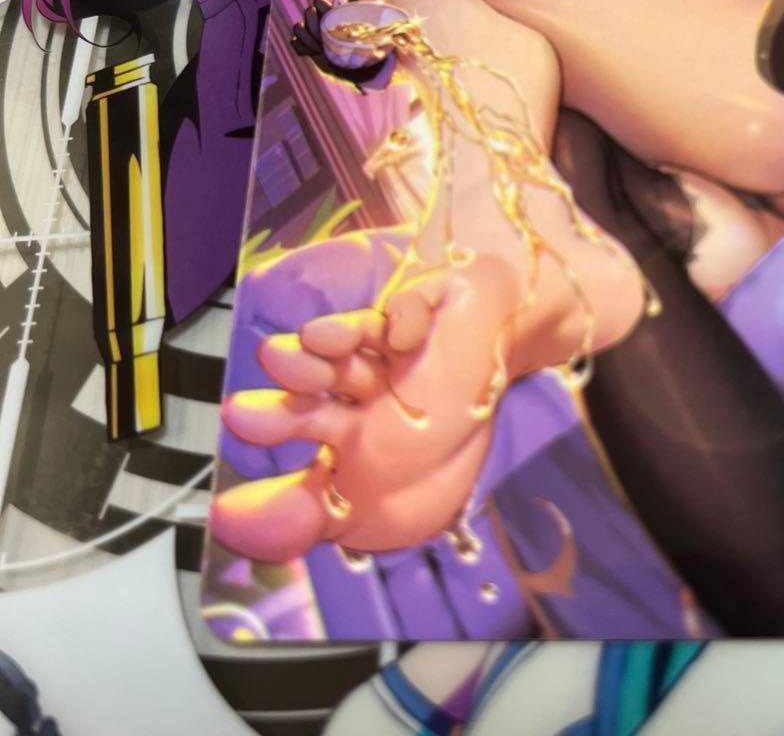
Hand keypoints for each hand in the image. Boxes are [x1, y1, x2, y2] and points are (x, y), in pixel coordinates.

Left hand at [211, 241, 524, 561]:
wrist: (507, 386)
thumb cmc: (445, 445)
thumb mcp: (379, 509)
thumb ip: (307, 511)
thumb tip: (225, 526)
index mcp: (350, 428)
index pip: (301, 420)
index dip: (272, 417)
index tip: (240, 415)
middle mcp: (365, 384)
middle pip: (320, 374)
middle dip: (297, 371)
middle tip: (274, 361)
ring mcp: (395, 348)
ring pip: (354, 336)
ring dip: (335, 337)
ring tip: (318, 339)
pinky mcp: (427, 311)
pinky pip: (412, 309)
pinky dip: (406, 319)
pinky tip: (405, 336)